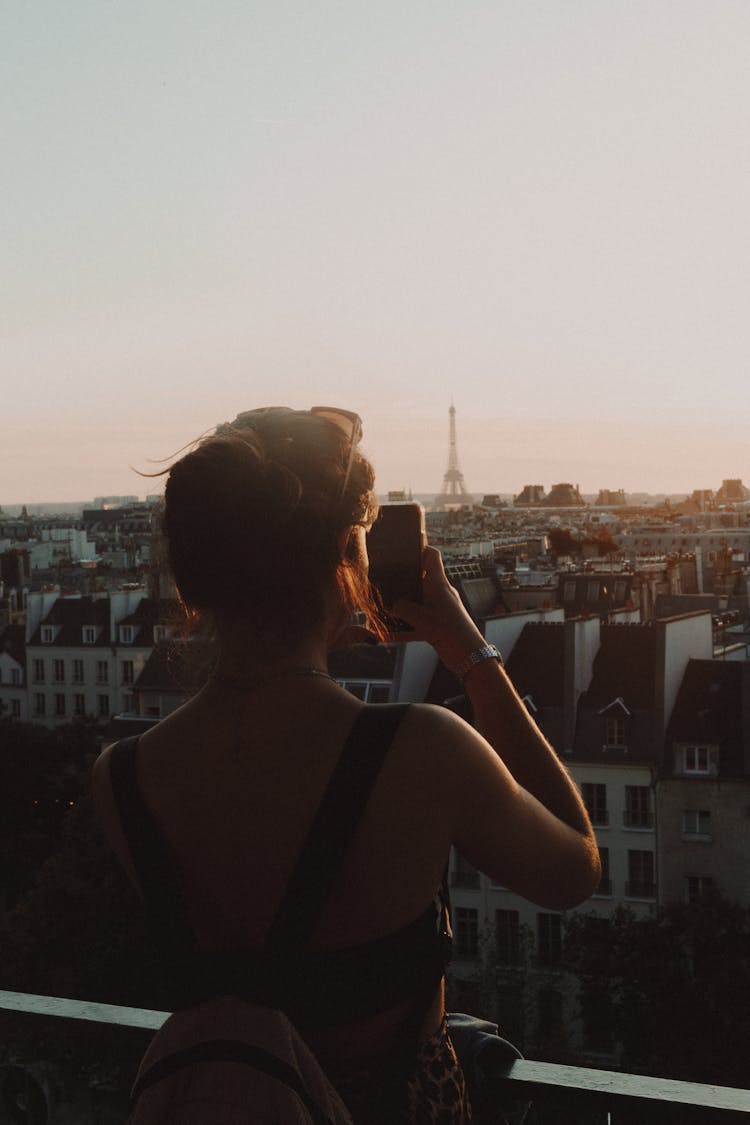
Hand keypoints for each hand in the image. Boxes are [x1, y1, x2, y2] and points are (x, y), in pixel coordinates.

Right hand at [391, 546, 485, 668]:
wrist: (470, 658)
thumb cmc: (452, 634)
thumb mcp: (422, 619)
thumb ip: (403, 609)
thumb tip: (391, 606)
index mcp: (439, 584)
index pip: (431, 556)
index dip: (419, 547)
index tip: (403, 547)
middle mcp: (440, 593)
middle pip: (420, 578)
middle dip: (402, 581)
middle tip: (385, 582)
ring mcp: (440, 608)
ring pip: (416, 601)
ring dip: (401, 607)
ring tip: (382, 611)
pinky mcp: (439, 623)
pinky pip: (417, 621)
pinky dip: (403, 628)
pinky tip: (387, 637)